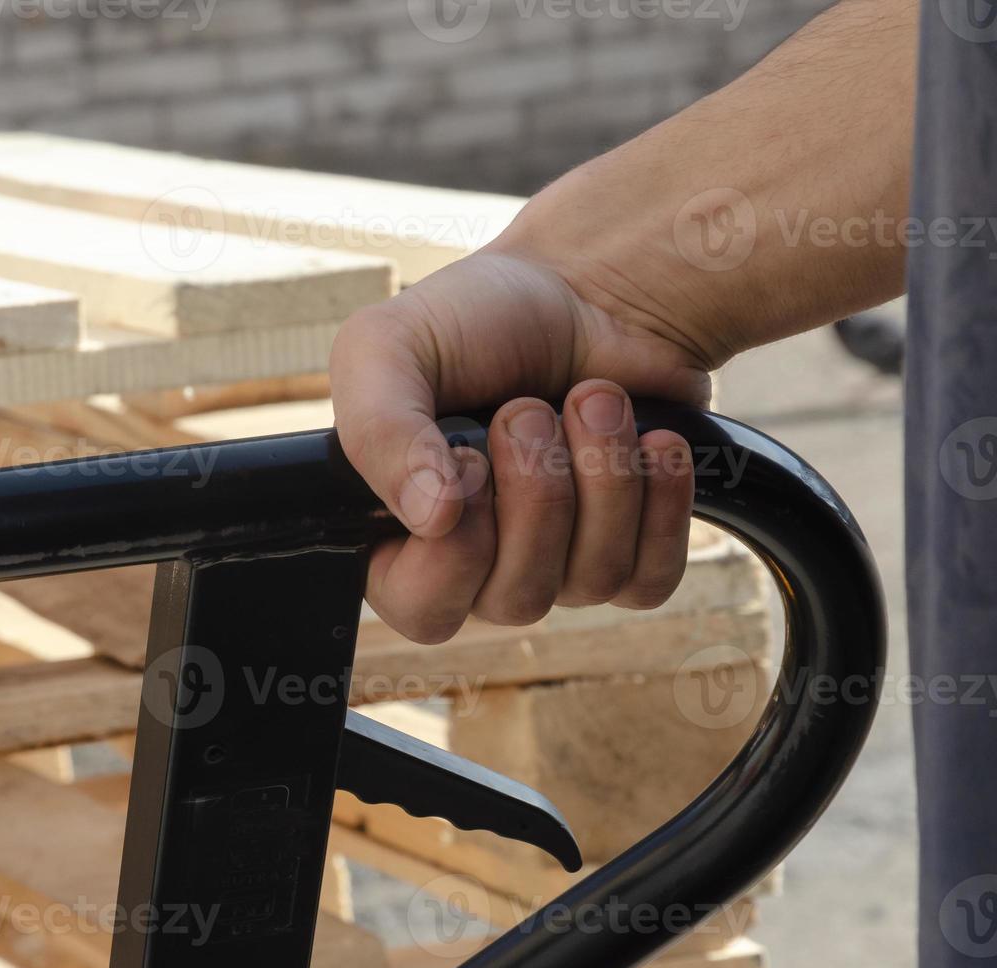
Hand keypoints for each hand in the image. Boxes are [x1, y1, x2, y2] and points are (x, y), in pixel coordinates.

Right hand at [329, 247, 715, 642]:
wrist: (580, 287)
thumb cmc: (470, 321)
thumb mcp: (385, 350)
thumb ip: (378, 431)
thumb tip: (432, 518)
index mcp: (398, 538)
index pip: (424, 608)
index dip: (458, 544)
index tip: (471, 456)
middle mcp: (476, 568)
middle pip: (516, 598)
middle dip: (537, 490)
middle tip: (529, 408)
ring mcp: (557, 567)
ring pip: (591, 580)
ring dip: (601, 473)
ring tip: (592, 399)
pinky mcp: (632, 550)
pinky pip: (652, 578)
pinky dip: (661, 502)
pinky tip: (652, 441)